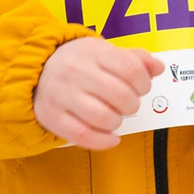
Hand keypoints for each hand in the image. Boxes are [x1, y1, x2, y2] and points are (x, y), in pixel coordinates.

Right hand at [34, 37, 163, 148]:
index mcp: (92, 51)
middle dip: (132, 104)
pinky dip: (103, 141)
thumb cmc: (77, 62)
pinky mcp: (53, 116)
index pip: (130, 68)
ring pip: (103, 117)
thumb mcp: (103, 51)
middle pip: (120, 95)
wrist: (36, 70)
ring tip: (115, 117)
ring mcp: (62, 95)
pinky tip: (111, 138)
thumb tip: (158, 68)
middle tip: (128, 104)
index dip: (144, 83)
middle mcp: (76, 72)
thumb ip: (134, 58)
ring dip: (118, 122)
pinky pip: (83, 135)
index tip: (142, 87)